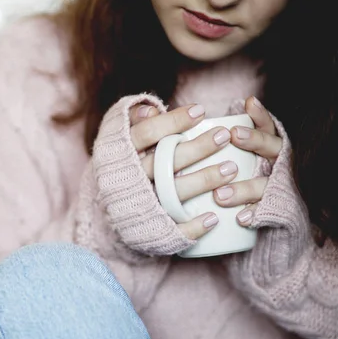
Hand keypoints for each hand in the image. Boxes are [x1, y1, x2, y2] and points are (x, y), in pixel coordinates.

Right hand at [129, 103, 238, 239]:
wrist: (105, 211)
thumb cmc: (122, 165)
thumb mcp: (118, 140)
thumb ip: (132, 120)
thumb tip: (152, 109)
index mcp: (120, 154)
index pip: (146, 134)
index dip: (172, 122)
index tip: (201, 111)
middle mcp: (129, 179)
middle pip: (163, 162)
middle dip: (197, 148)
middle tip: (224, 136)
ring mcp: (139, 204)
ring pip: (172, 192)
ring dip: (203, 181)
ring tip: (232, 169)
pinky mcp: (148, 229)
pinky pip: (172, 229)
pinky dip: (192, 226)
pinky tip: (214, 218)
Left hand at [213, 96, 282, 225]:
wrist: (271, 213)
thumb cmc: (241, 176)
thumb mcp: (233, 156)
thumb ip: (211, 139)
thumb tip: (160, 114)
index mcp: (268, 147)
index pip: (267, 126)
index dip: (260, 115)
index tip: (248, 104)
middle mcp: (277, 163)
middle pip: (271, 148)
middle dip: (254, 140)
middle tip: (233, 134)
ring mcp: (278, 186)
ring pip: (264, 184)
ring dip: (244, 188)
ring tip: (220, 194)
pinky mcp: (276, 209)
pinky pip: (267, 212)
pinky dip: (254, 214)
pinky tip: (241, 218)